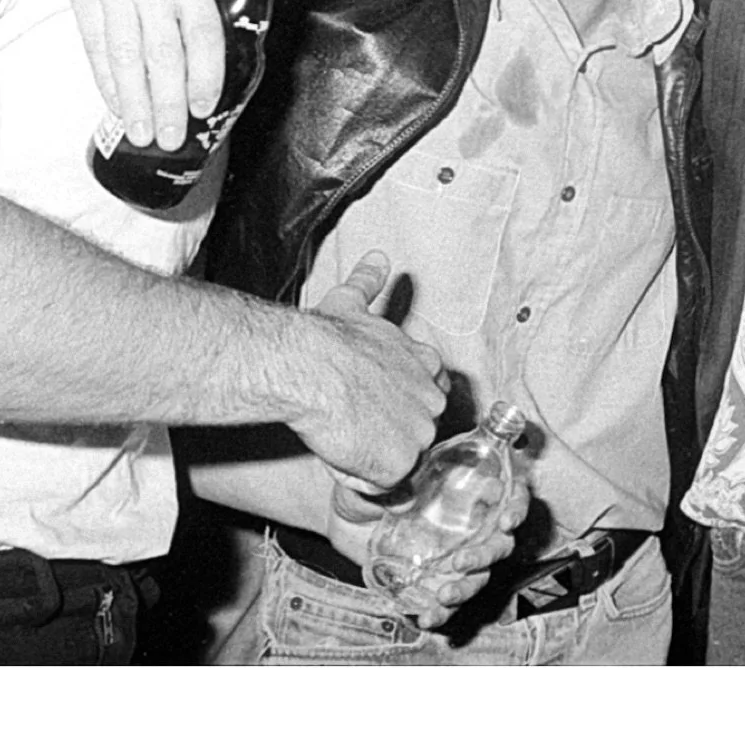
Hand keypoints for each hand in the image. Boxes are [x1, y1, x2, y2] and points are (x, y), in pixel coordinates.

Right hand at [61, 0, 223, 149]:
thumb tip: (215, 47)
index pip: (200, 31)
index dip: (204, 73)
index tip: (206, 106)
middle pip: (160, 53)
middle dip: (169, 101)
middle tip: (174, 139)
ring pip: (122, 54)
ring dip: (134, 100)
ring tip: (143, 134)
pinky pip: (92, 43)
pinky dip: (105, 78)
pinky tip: (116, 103)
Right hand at [285, 251, 451, 488]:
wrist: (311, 365)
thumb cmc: (326, 337)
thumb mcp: (352, 303)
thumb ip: (369, 285)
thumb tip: (378, 258)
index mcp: (426, 364)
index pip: (430, 395)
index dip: (402, 405)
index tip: (374, 404)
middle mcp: (433, 399)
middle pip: (416, 432)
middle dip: (386, 434)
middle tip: (352, 422)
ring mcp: (421, 434)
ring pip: (398, 461)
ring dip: (369, 456)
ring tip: (341, 433)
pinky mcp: (400, 464)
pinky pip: (380, 486)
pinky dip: (357, 476)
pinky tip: (339, 451)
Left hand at [323, 470, 527, 627]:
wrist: (348, 511)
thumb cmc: (378, 480)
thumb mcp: (392, 467)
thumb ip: (402, 474)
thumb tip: (406, 493)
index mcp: (470, 491)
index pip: (511, 496)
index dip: (517, 508)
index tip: (506, 521)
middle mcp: (470, 525)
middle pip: (499, 544)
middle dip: (485, 557)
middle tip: (459, 563)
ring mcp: (454, 555)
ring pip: (478, 578)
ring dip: (466, 589)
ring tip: (443, 595)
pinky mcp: (433, 580)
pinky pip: (447, 603)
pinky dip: (440, 614)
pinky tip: (426, 617)